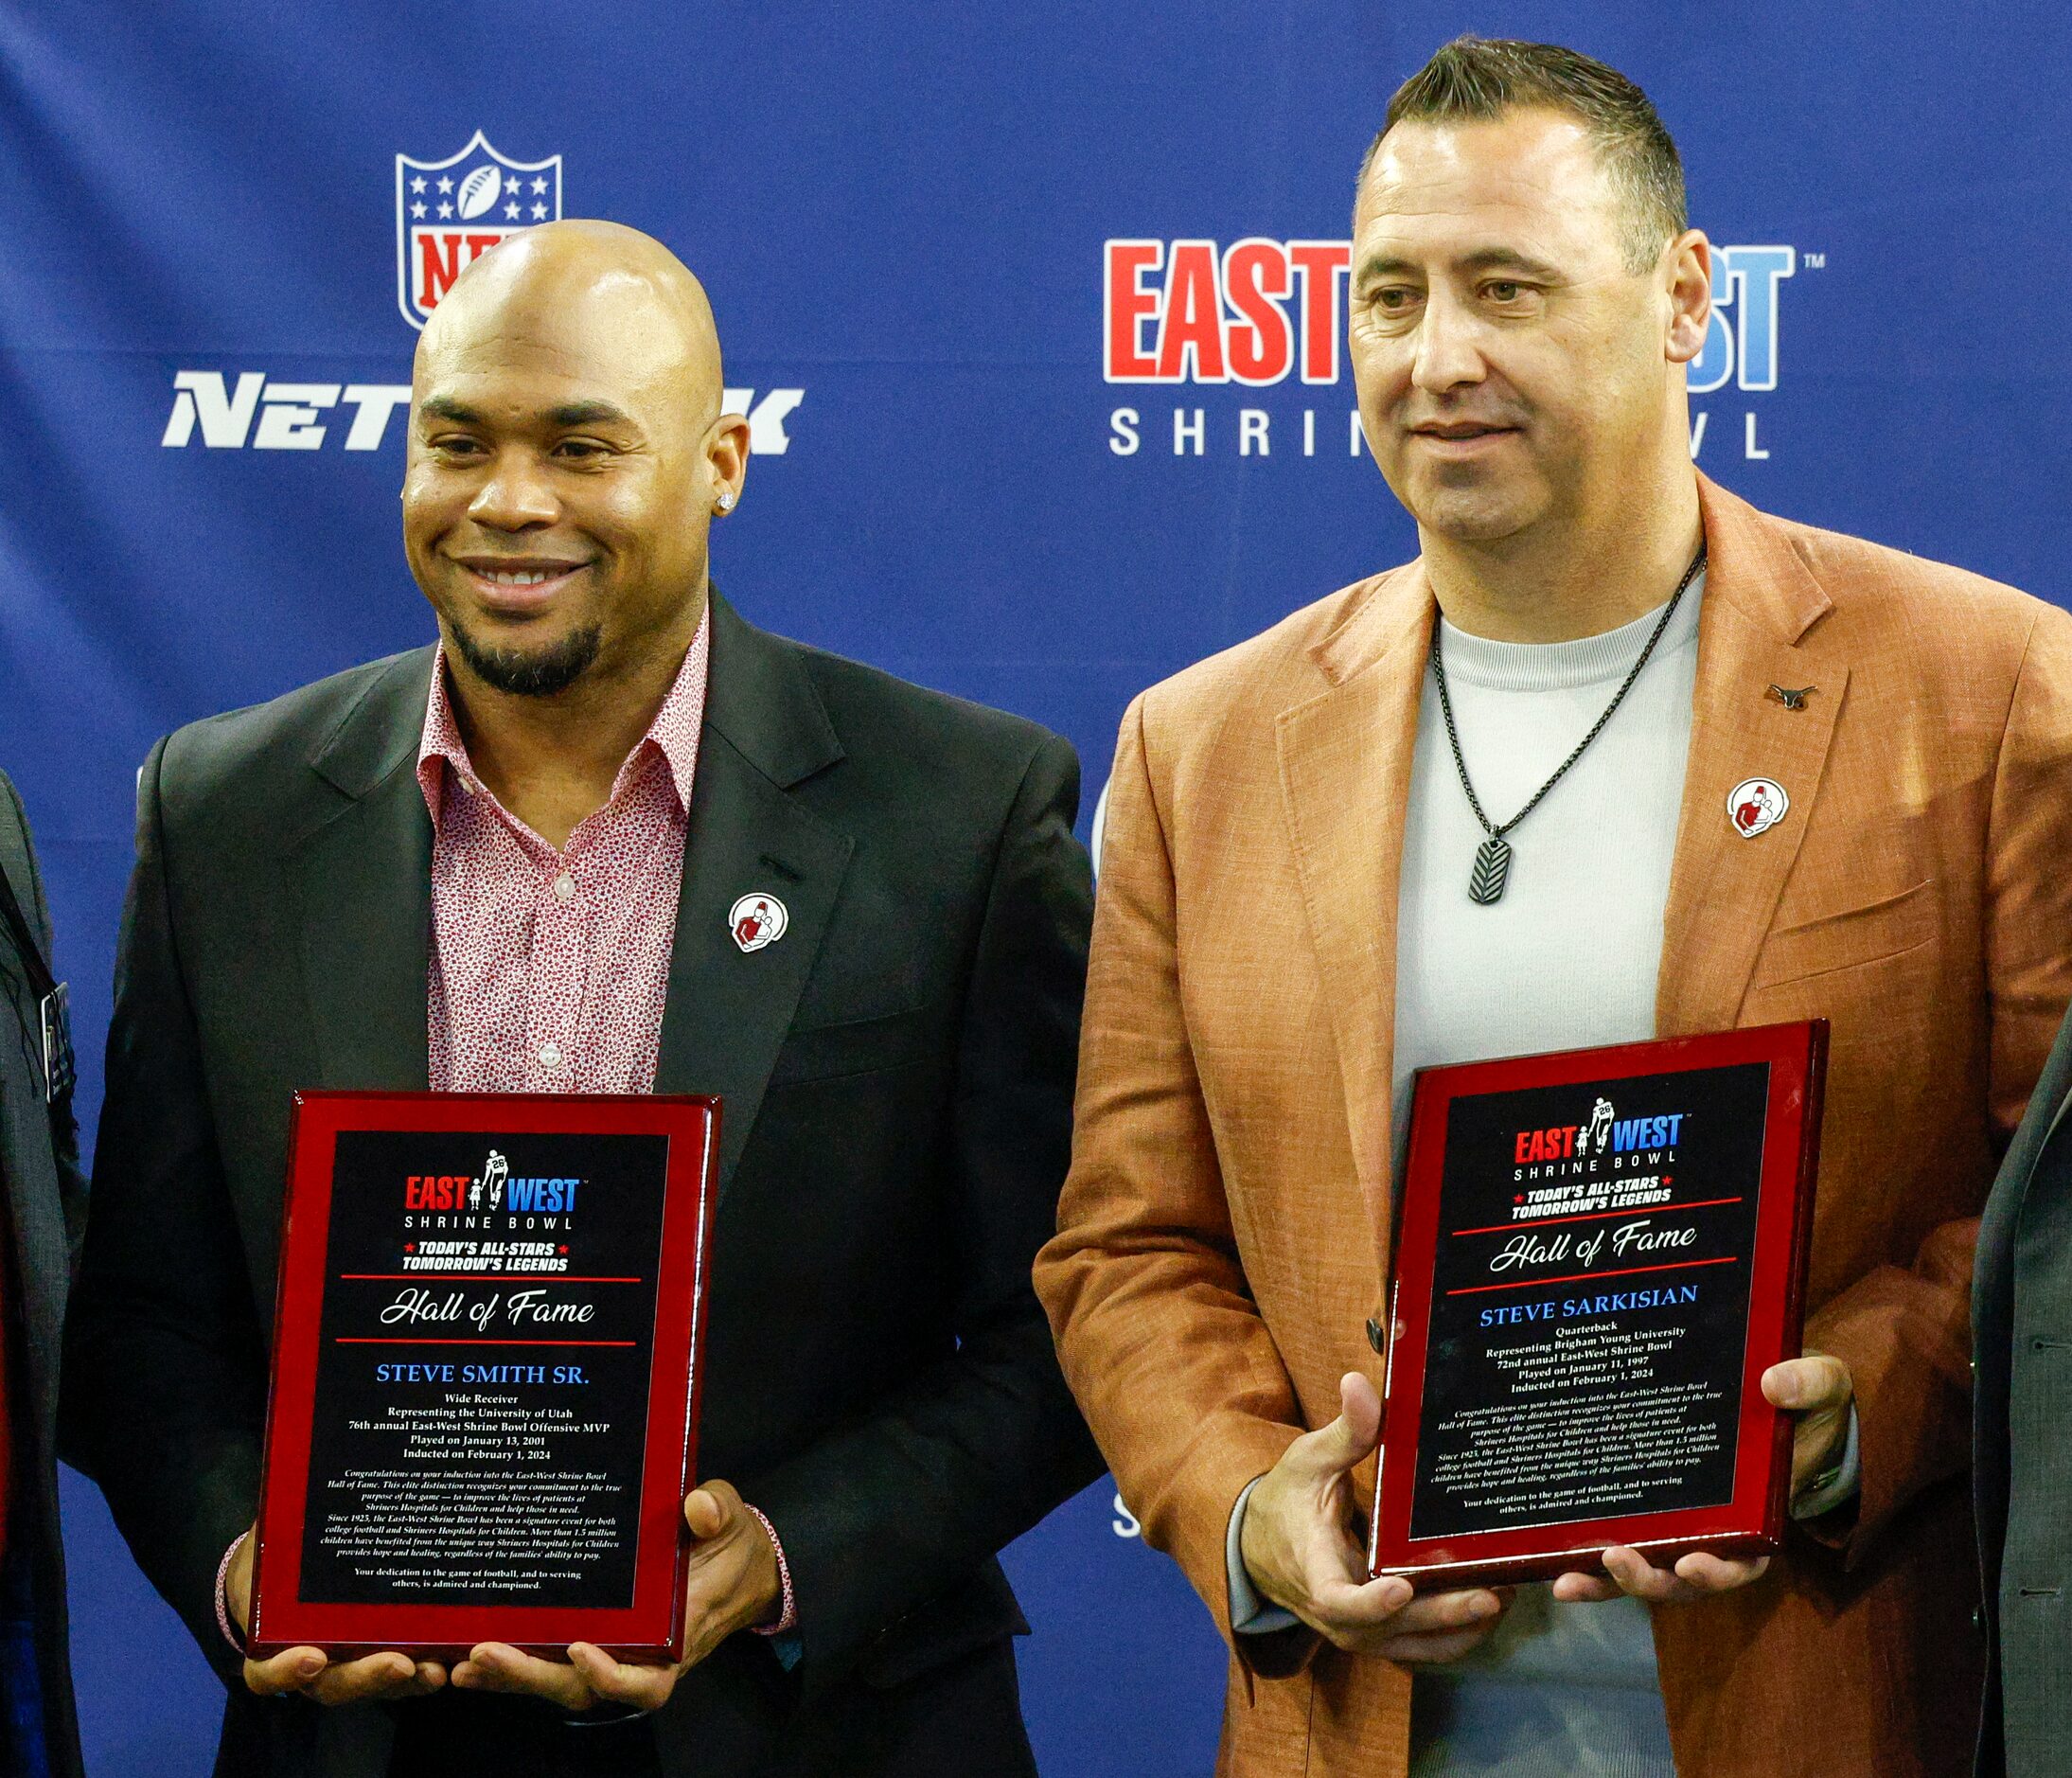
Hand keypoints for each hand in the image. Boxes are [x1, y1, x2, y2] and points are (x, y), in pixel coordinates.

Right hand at [229, 1526, 445, 1703]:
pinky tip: (455, 1656)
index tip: (311, 1657)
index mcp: (272, 1643)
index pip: (268, 1672)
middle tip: (399, 1663)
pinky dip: (425, 1667)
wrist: (286, 1568)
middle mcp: (312, 1663)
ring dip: (407, 1680)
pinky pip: (402, 1671)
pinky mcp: (382, 1653)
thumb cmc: (279, 1556)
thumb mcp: (273, 1541)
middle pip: (335, 1685)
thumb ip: (285, 1522)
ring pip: (374, 1684)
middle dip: (368, 1677)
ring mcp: (349, 1663)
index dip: (286, 1672)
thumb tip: (301, 1476)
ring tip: (437, 1668)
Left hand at [453, 1479, 781, 1710]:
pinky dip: (514, 1667)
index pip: (645, 1679)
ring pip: (559, 1681)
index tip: (578, 1648)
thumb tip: (698, 1508)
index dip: (610, 1677)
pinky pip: (552, 1662)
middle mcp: (641, 1654)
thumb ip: (718, 1511)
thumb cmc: (731, 1543)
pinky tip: (471, 1658)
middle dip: (532, 1676)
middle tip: (485, 1653)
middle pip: (583, 1687)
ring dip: (513, 1677)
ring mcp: (615, 1650)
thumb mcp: (732, 1518)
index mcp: (678, 1633)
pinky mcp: (594, 1639)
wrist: (736, 1563)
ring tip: (466, 1661)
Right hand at [1240, 1372, 1507, 1661]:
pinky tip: (1490, 1606)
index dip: (1371, 1602)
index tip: (1402, 1586)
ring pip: (1417, 1645)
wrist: (1263, 1547)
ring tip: (1505, 1595)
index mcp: (1316, 1570)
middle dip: (1445, 1613)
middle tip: (1493, 1592)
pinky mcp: (1380, 1637)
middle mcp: (1339, 1615)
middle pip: (1395, 1628)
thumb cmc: (1290, 1498)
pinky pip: (1422, 1646)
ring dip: (1461, 1628)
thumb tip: (1358, 1383)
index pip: (1340, 1601)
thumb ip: (1343, 1431)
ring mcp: (1362, 1632)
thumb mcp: (1309, 1460)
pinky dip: (1457, 1634)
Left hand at [1549, 1350, 1853, 1605]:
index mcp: (1760, 1519)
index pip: (1743, 1562)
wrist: (1779, 1403)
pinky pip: (1618, 1542)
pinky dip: (1588, 1560)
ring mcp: (1676, 1529)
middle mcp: (1715, 1535)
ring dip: (1607, 1582)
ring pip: (1643, 1571)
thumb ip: (1810, 1386)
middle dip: (1648, 1579)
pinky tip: (1552, 1564)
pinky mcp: (1645, 1513)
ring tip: (1566, 1580)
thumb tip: (1777, 1383)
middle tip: (1618, 1561)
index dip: (1720, 1571)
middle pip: (1681, 1579)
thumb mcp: (1823, 1390)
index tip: (1694, 1564)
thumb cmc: (1806, 1405)